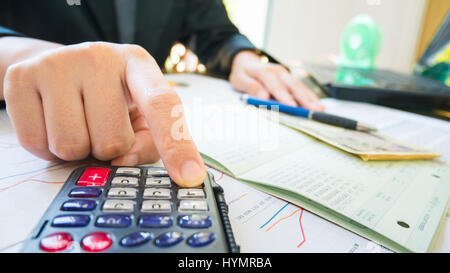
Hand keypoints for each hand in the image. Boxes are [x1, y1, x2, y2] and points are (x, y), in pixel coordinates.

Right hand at [3, 41, 205, 186]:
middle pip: (112, 141)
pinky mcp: (22, 77)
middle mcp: (99, 57)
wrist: (58, 66)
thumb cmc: (108, 95)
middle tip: (101, 126)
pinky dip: (47, 147)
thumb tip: (123, 162)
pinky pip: (37, 144)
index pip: (163, 104)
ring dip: (77, 149)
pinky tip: (53, 121)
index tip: (189, 177)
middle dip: (108, 148)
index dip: (177, 145)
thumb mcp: (138, 114)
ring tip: (78, 123)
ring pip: (71, 146)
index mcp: (138, 64)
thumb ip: (147, 142)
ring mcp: (57, 63)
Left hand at [229, 51, 323, 110]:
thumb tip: (263, 96)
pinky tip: (318, 103)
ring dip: (311, 98)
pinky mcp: (289, 79)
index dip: (285, 97)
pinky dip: (310, 96)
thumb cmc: (243, 74)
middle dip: (304, 99)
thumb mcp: (240, 80)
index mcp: (265, 71)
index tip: (293, 107)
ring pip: (300, 87)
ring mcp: (286, 74)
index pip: (276, 86)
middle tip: (314, 110)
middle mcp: (279, 71)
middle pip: (293, 86)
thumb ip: (251, 87)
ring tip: (321, 108)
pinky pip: (301, 87)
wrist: (246, 62)